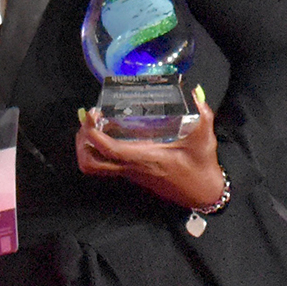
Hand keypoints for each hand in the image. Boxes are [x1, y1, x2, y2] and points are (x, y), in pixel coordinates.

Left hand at [74, 87, 223, 209]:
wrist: (202, 194)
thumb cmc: (201, 167)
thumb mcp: (205, 139)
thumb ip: (202, 114)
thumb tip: (194, 92)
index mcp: (146, 158)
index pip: (110, 150)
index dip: (94, 132)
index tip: (94, 113)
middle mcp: (132, 168)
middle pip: (91, 163)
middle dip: (82, 141)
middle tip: (89, 119)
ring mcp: (130, 173)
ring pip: (94, 167)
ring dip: (86, 146)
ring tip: (92, 124)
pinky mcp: (131, 174)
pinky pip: (104, 164)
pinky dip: (97, 149)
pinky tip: (107, 131)